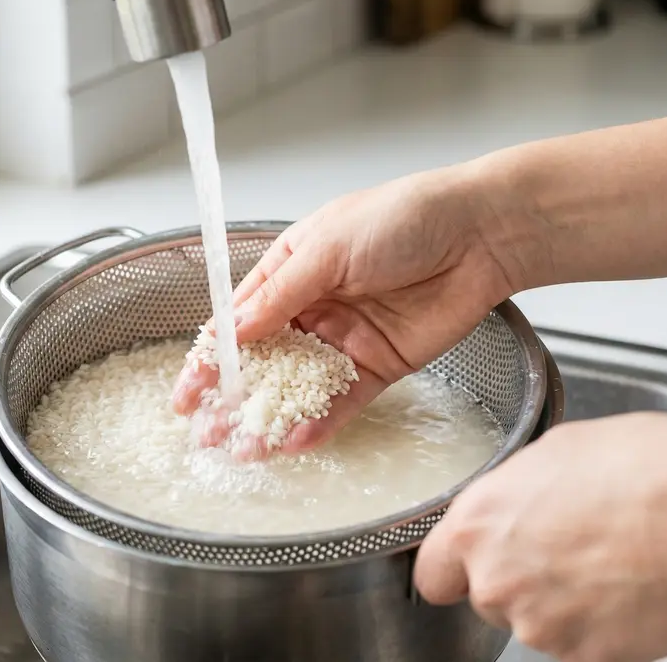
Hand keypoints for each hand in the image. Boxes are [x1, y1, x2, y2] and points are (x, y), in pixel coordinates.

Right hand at [171, 163, 526, 457]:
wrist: (479, 234)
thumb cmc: (405, 217)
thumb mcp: (328, 248)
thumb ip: (280, 296)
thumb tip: (233, 332)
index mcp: (292, 269)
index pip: (240, 319)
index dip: (211, 356)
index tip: (187, 391)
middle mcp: (313, 306)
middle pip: (263, 360)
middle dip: (234, 398)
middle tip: (209, 433)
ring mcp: (345, 338)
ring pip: (297, 386)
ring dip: (271, 417)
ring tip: (246, 448)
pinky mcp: (379, 364)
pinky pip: (342, 399)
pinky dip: (319, 421)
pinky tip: (295, 440)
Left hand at [412, 412, 666, 661]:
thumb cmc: (649, 470)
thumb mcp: (559, 450)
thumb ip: (516, 490)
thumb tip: (517, 501)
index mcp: (479, 524)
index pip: (433, 571)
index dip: (455, 566)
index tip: (471, 563)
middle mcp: (499, 582)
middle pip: (489, 596)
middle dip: (520, 577)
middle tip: (570, 545)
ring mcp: (542, 626)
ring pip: (537, 621)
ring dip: (563, 601)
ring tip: (611, 560)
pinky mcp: (588, 657)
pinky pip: (582, 643)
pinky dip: (601, 624)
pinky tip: (630, 586)